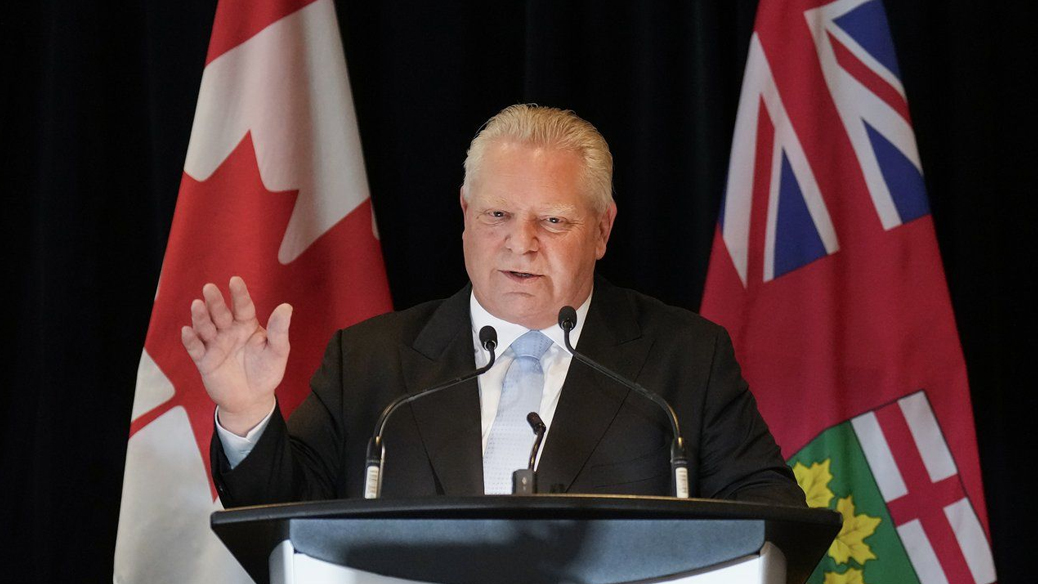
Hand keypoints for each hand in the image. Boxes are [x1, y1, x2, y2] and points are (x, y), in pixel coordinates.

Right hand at [180, 276, 291, 435]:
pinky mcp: (204, 361)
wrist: (252, 400)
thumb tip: (286, 307)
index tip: (235, 280)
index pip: (243, 306)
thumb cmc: (266, 372)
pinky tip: (188, 331)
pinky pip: (195, 349)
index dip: (239, 294)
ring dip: (201, 317)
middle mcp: (229, 331)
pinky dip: (190, 340)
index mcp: (247, 326)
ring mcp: (215, 345)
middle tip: (209, 288)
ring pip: (206, 328)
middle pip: (220, 313)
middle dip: (215, 301)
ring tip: (197, 305)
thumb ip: (279, 330)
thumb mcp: (277, 352)